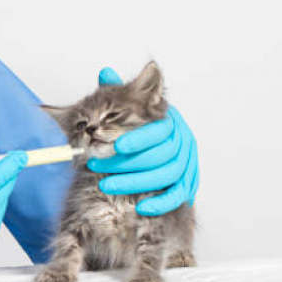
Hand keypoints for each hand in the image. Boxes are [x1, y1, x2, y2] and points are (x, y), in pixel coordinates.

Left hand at [88, 67, 198, 215]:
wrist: (159, 150)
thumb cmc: (139, 127)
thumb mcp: (128, 108)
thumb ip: (117, 93)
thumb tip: (105, 72)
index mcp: (170, 121)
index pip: (158, 130)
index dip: (137, 139)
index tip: (113, 145)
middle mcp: (183, 141)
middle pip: (159, 155)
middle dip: (124, 162)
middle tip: (94, 163)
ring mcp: (187, 163)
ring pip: (165, 175)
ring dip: (134, 182)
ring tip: (105, 184)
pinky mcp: (188, 184)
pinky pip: (178, 195)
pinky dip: (161, 203)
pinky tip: (140, 209)